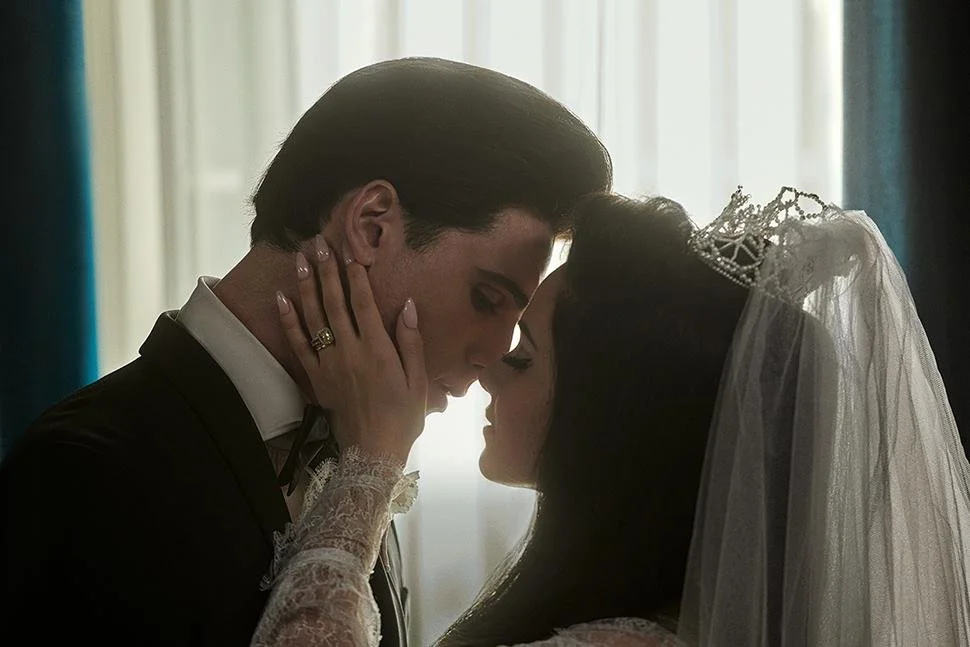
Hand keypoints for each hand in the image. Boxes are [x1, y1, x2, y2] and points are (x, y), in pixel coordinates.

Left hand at [276, 235, 426, 466]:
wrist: (373, 452)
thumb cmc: (403, 417)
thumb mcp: (417, 381)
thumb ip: (411, 341)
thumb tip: (408, 304)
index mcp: (377, 350)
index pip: (363, 303)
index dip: (356, 275)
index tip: (350, 250)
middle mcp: (350, 352)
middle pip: (334, 303)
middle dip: (326, 271)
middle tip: (319, 243)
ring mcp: (329, 364)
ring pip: (314, 318)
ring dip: (305, 286)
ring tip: (299, 259)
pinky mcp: (316, 377)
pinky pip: (298, 344)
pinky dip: (288, 321)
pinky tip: (282, 298)